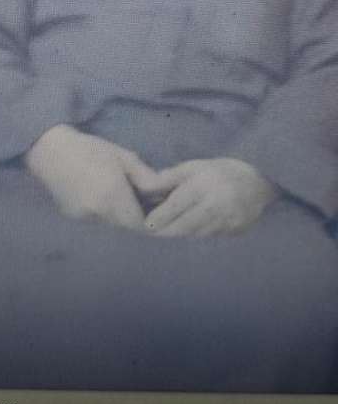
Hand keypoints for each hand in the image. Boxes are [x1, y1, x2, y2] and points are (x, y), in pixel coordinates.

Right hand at [26, 125, 160, 229]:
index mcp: (114, 197)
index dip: (151, 219)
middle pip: (126, 225)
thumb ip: (145, 176)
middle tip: (142, 200)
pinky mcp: (73, 216)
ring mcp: (85, 217)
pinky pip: (97, 219)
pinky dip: (103, 211)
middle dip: (136, 216)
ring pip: (111, 223)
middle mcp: (100, 212)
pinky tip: (99, 193)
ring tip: (121, 193)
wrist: (50, 151)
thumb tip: (162, 191)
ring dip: (119, 213)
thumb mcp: (122, 157)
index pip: (141, 224)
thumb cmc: (89, 148)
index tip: (156, 209)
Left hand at [145, 158, 276, 236]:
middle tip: (154, 232)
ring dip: (181, 233)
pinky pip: (210, 236)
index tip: (147, 225)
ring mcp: (228, 220)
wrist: (259, 180)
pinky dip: (198, 234)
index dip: (159, 218)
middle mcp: (216, 204)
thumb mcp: (193, 167)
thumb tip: (144, 188)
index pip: (175, 206)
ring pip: (196, 234)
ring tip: (169, 230)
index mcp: (203, 185)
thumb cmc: (219, 171)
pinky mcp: (236, 230)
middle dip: (167, 231)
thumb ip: (169, 178)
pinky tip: (192, 228)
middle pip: (184, 226)